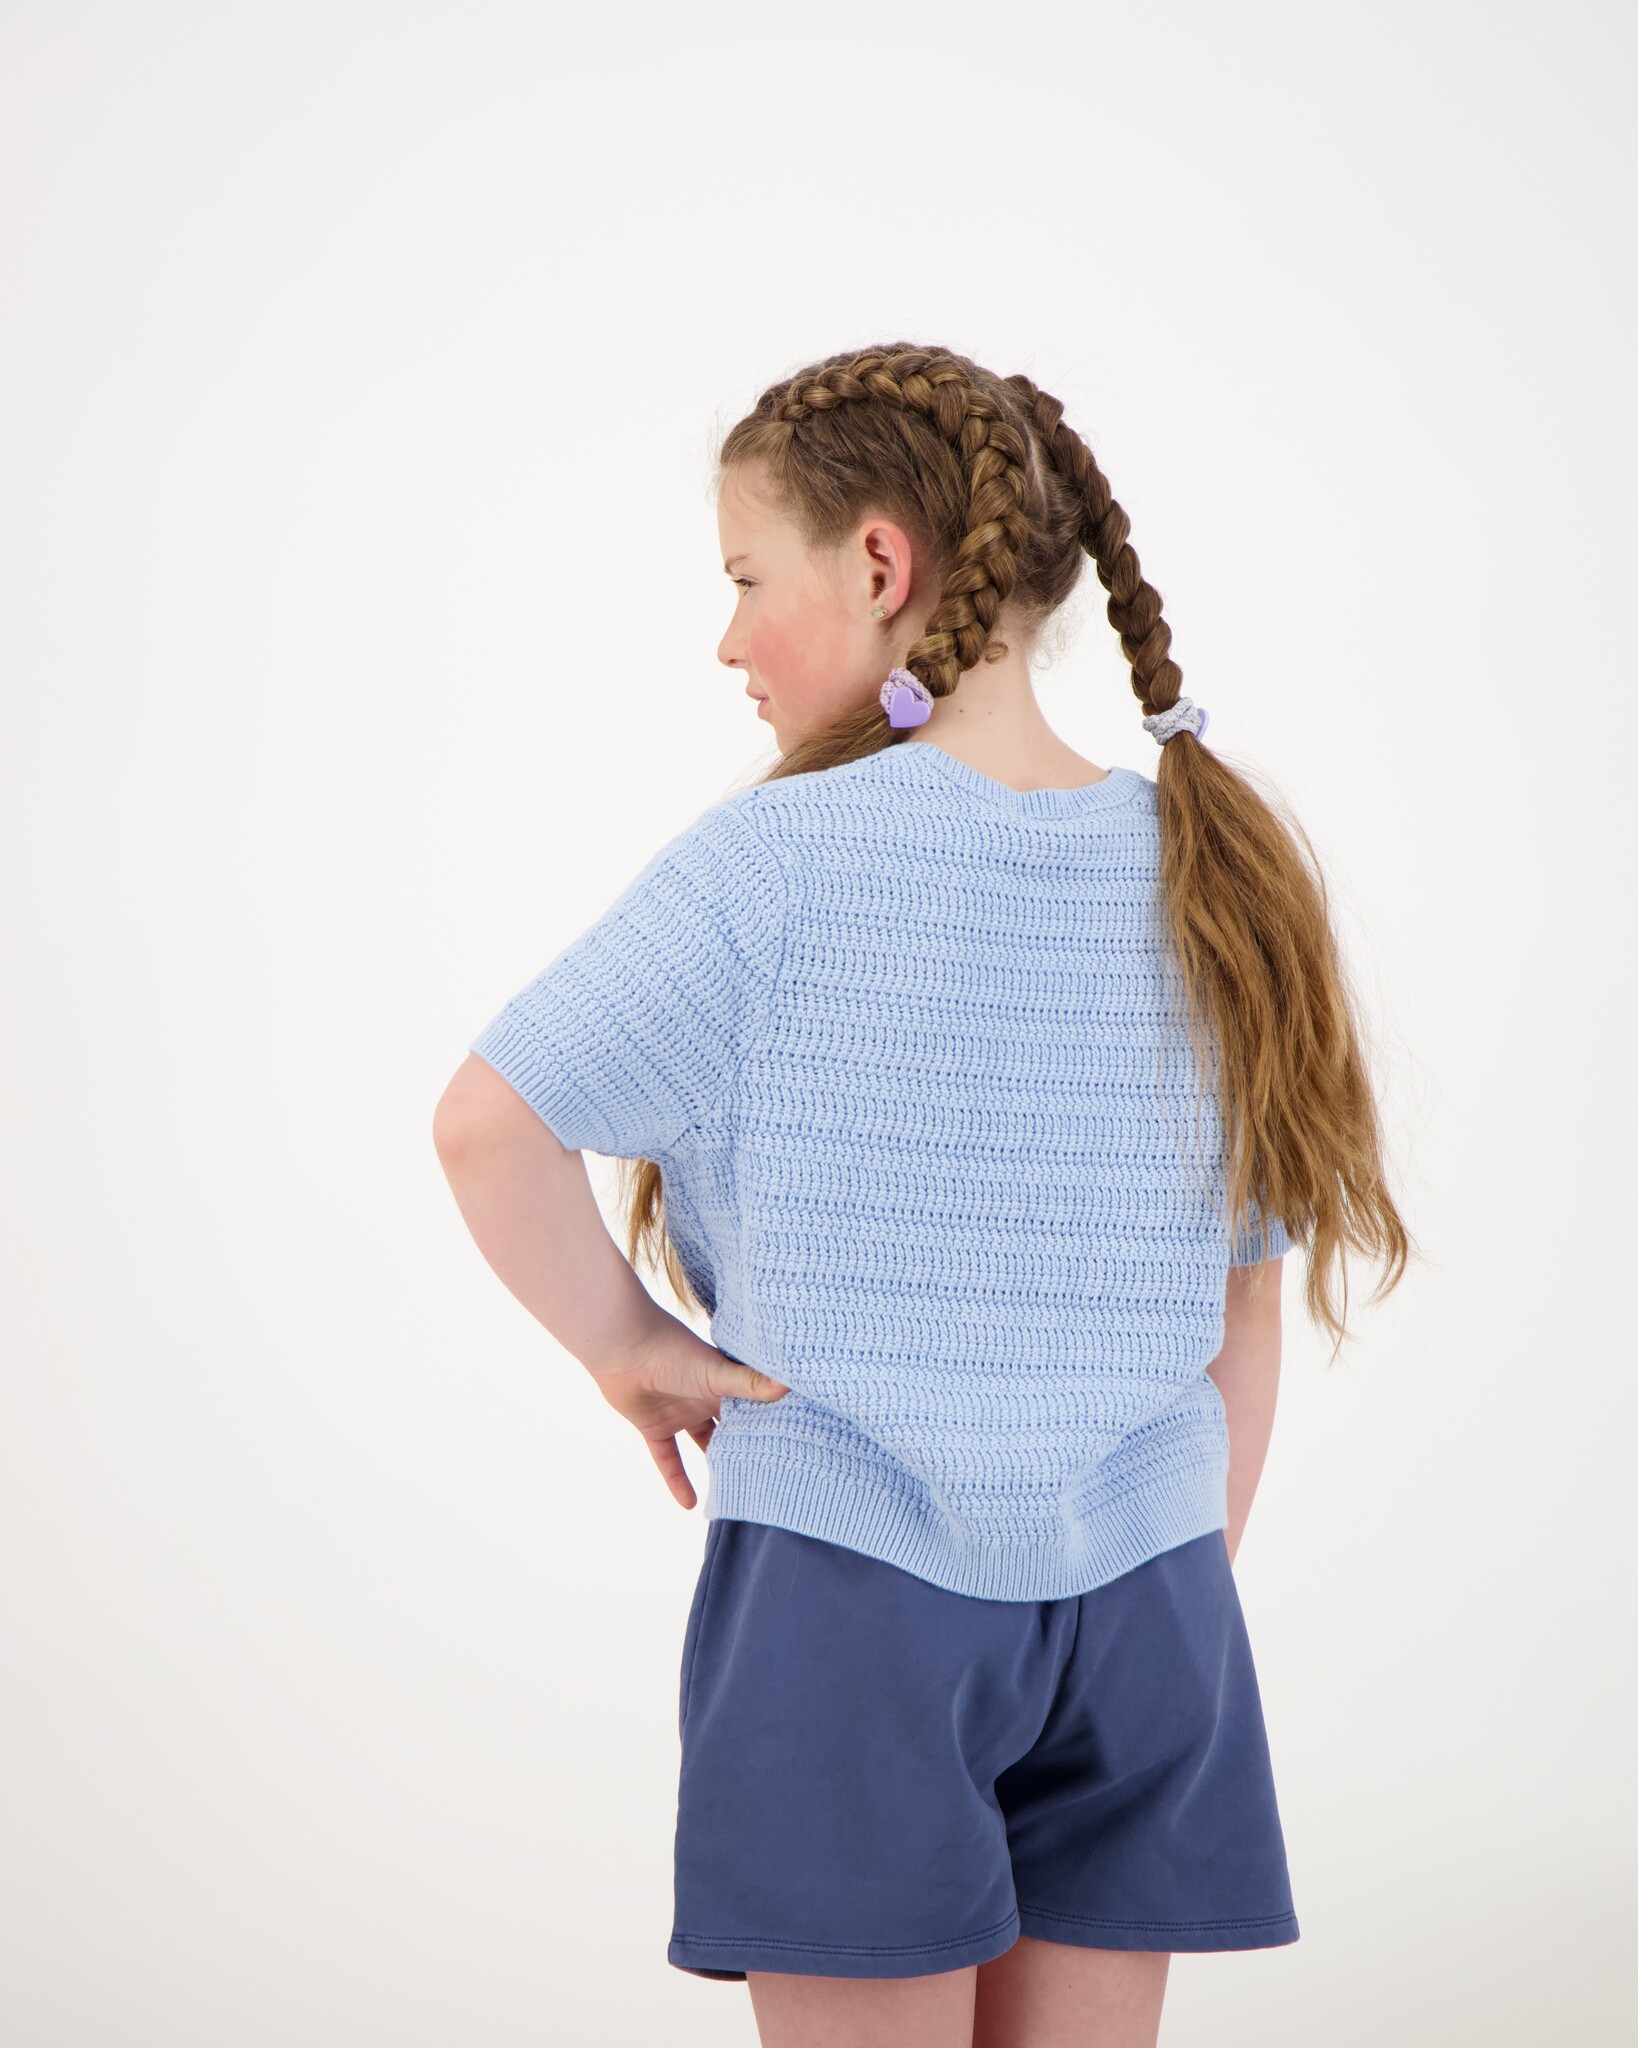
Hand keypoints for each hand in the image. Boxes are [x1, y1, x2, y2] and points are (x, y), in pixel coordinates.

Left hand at [591, 1317, 789, 1509]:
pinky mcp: (655, 1428)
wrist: (624, 1349)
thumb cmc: (674, 1352)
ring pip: (702, 1444)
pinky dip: (677, 1481)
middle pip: (730, 1427)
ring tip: (736, 1489)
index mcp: (723, 1381)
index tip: (794, 1442)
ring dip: (715, 1463)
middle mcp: (703, 1398)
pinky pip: (668, 1460)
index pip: (752, 1405)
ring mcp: (679, 1414)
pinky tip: (689, 1506)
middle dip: (746, 1444)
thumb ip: (750, 1383)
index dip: (770, 1421)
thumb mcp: (717, 1372)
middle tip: (770, 1473)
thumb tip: (789, 1385)